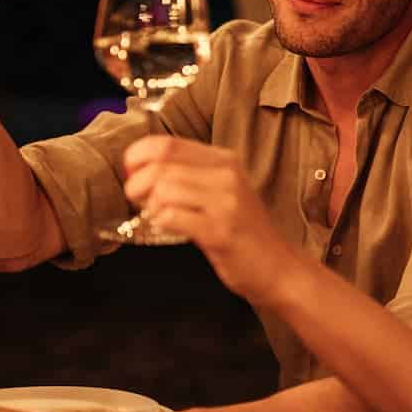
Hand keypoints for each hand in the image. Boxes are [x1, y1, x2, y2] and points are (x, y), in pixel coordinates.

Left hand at [120, 136, 307, 304]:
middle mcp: (227, 175)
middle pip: (160, 165)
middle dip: (137, 184)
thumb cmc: (243, 231)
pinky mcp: (221, 231)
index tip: (132, 173)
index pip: (167, 143)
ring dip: (150, 206)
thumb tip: (140, 167)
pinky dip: (161, 222)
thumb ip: (188, 175)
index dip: (138, 156)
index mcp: (224, 160)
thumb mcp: (221, 191)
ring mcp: (226, 202)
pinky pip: (172, 217)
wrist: (279, 267)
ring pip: (164, 190)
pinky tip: (168, 227)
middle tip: (137, 200)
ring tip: (157, 216)